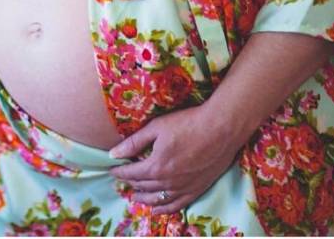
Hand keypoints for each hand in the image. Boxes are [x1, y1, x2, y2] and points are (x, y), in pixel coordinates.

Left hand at [106, 104, 241, 215]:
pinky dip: (164, 209)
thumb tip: (113, 154)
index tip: (112, 169)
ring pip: (157, 199)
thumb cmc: (188, 123)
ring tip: (135, 196)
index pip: (131, 173)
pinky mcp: (197, 190)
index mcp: (156, 166)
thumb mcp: (156, 128)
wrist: (221, 129)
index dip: (119, 172)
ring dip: (143, 198)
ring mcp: (183, 188)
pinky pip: (177, 205)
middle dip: (130, 182)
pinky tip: (157, 210)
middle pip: (143, 186)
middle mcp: (168, 182)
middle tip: (123, 179)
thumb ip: (134, 142)